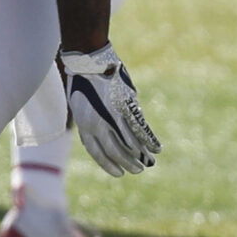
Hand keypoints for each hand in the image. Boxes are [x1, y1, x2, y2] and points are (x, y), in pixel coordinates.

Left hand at [61, 44, 160, 174]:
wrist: (89, 62)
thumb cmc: (84, 82)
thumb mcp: (80, 106)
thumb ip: (91, 122)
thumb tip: (105, 134)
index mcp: (84, 125)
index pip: (96, 152)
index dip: (108, 165)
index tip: (119, 174)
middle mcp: (98, 123)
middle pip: (114, 150)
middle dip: (127, 163)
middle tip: (137, 170)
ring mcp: (112, 115)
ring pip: (129, 142)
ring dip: (140, 155)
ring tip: (148, 163)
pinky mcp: (126, 106)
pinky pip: (140, 128)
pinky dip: (149, 139)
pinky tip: (156, 149)